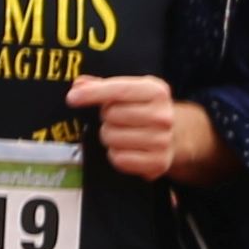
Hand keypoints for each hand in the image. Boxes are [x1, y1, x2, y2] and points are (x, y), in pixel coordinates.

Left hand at [64, 74, 203, 181]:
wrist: (176, 135)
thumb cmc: (143, 109)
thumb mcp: (129, 91)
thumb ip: (102, 85)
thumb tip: (79, 85)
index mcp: (156, 91)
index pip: (118, 90)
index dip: (92, 94)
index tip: (72, 98)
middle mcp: (163, 115)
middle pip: (111, 115)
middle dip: (107, 118)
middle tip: (119, 119)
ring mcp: (163, 141)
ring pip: (112, 138)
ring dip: (110, 137)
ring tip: (124, 134)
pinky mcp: (158, 163)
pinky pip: (119, 159)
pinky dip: (117, 155)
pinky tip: (128, 150)